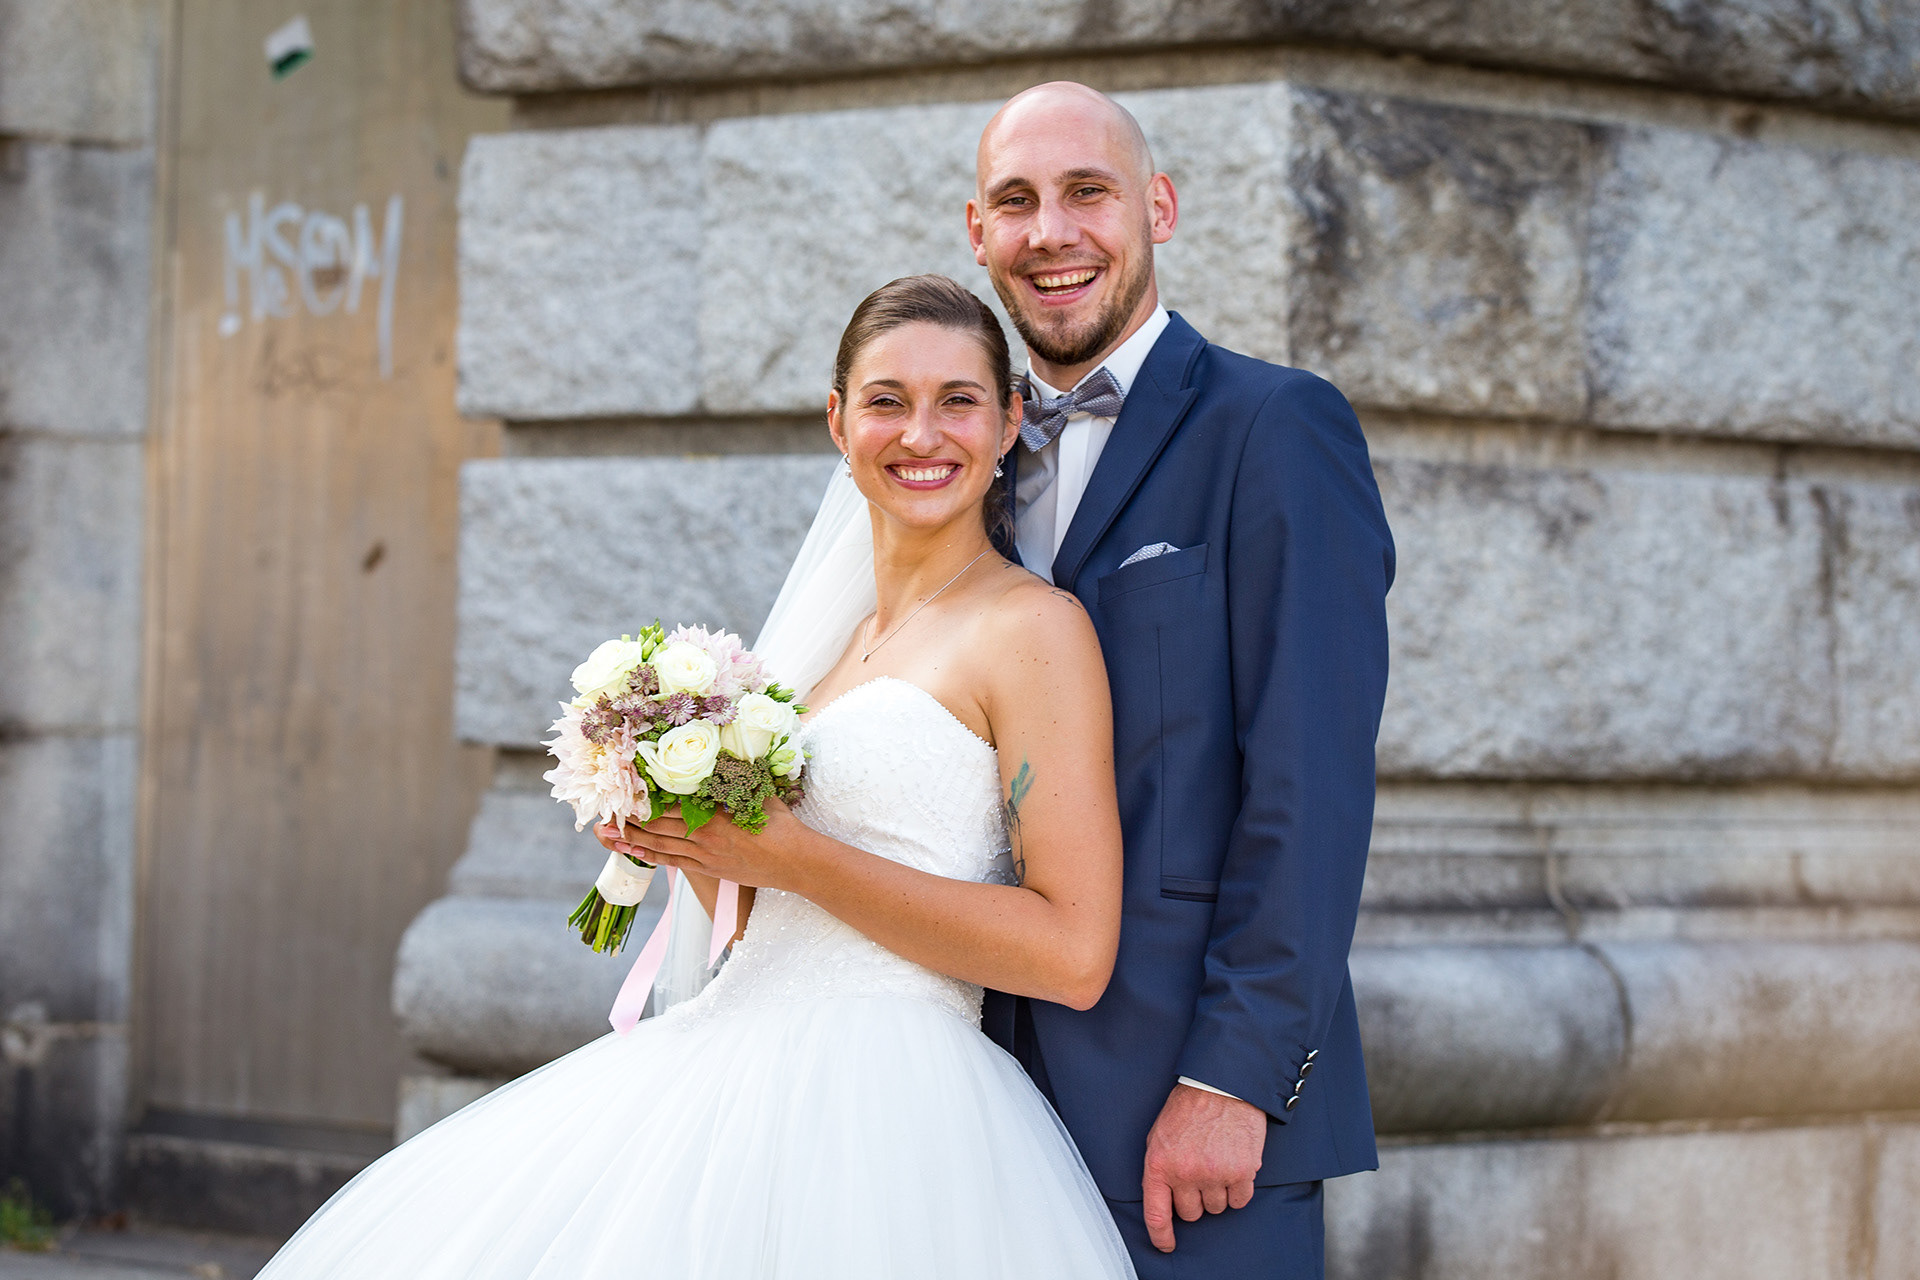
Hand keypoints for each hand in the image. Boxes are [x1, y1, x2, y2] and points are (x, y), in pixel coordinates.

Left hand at [594, 796, 815, 892]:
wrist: (796, 862)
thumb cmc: (782, 825)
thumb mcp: (758, 792)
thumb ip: (736, 776)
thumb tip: (722, 752)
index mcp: (714, 815)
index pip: (669, 804)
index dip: (644, 798)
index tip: (623, 789)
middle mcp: (703, 837)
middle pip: (657, 826)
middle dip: (629, 819)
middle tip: (605, 812)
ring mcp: (704, 856)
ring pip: (659, 846)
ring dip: (631, 840)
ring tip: (606, 834)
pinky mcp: (708, 870)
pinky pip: (672, 862)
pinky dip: (650, 856)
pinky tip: (633, 852)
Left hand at [1140, 1083, 1265, 1251]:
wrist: (1221, 1086)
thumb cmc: (1189, 1108)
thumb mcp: (1159, 1135)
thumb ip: (1159, 1169)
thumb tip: (1162, 1198)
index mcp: (1161, 1164)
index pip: (1156, 1213)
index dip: (1161, 1234)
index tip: (1166, 1244)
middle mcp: (1186, 1173)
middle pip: (1191, 1213)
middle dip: (1194, 1199)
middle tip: (1199, 1175)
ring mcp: (1215, 1174)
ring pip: (1216, 1208)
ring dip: (1217, 1193)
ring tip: (1217, 1163)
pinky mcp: (1241, 1172)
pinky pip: (1239, 1201)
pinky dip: (1238, 1190)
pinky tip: (1234, 1167)